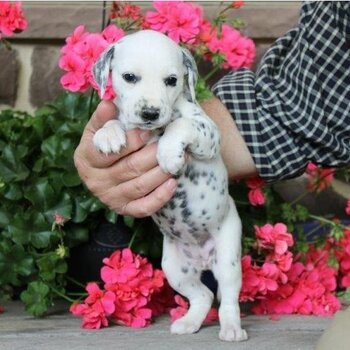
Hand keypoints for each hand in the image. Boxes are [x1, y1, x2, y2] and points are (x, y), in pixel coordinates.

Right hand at [74, 101, 177, 216]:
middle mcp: (96, 182)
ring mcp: (110, 198)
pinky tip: (173, 183)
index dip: (131, 141)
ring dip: (161, 172)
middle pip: (129, 168)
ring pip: (140, 186)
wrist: (100, 173)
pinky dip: (160, 197)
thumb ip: (103, 119)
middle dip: (152, 154)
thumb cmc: (102, 147)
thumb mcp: (97, 131)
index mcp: (86, 159)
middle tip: (170, 142)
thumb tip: (109, 104)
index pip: (110, 151)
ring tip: (179, 158)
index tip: (148, 131)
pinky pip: (143, 207)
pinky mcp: (124, 209)